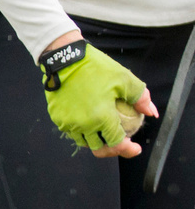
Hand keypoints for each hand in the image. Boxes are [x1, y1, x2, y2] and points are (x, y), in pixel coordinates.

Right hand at [43, 39, 153, 155]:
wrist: (64, 59)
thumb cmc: (96, 68)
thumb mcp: (125, 79)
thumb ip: (141, 98)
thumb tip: (151, 113)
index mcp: (101, 118)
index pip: (117, 144)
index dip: (128, 149)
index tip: (135, 147)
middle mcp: (83, 125)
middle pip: (99, 148)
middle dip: (112, 149)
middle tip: (121, 141)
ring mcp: (67, 122)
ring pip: (83, 142)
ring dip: (96, 140)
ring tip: (104, 131)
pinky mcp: (56, 117)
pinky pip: (71, 131)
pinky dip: (82, 130)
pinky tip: (89, 121)